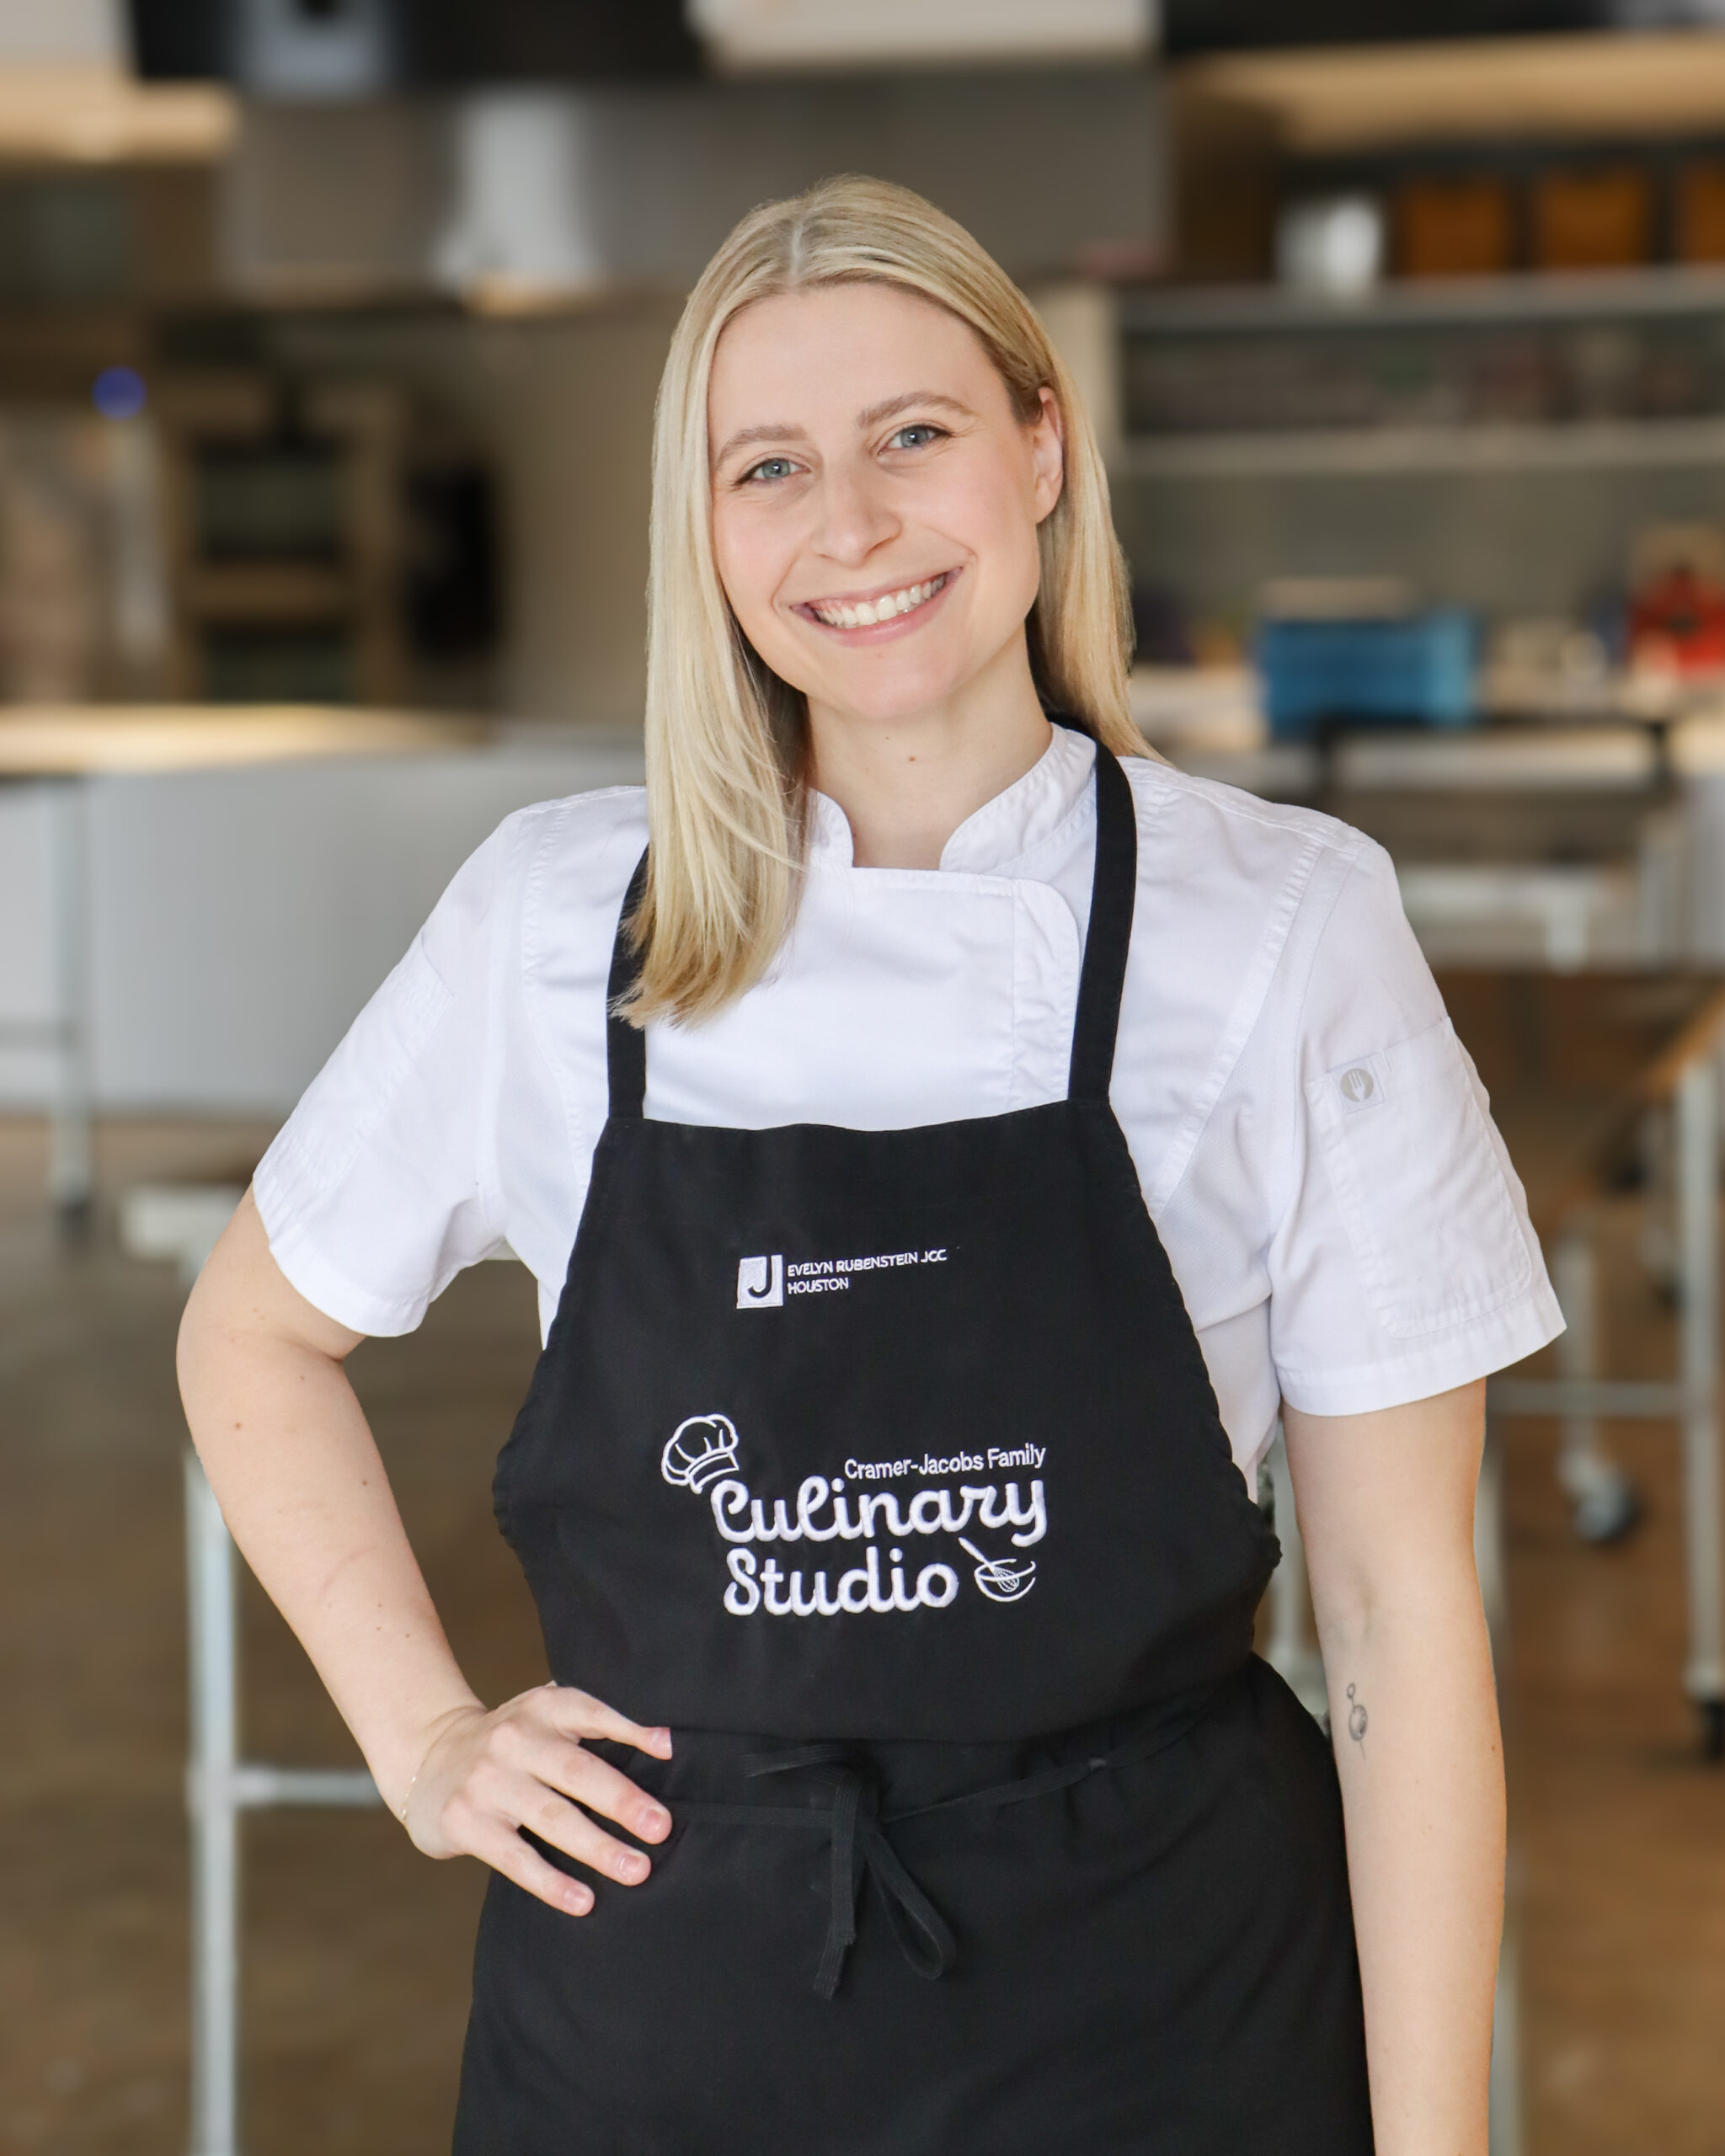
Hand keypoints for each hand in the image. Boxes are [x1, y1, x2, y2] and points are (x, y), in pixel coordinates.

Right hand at [399, 1682, 674, 1915]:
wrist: (428, 1757)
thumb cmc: (510, 1743)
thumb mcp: (543, 1718)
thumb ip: (594, 1725)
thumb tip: (666, 1743)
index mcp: (542, 1708)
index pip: (591, 1713)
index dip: (631, 1730)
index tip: (670, 1750)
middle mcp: (514, 1739)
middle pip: (576, 1771)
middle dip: (622, 1801)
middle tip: (662, 1829)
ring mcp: (488, 1781)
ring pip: (552, 1818)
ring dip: (597, 1847)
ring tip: (636, 1870)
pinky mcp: (467, 1822)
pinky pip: (515, 1857)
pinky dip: (551, 1881)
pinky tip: (583, 1900)